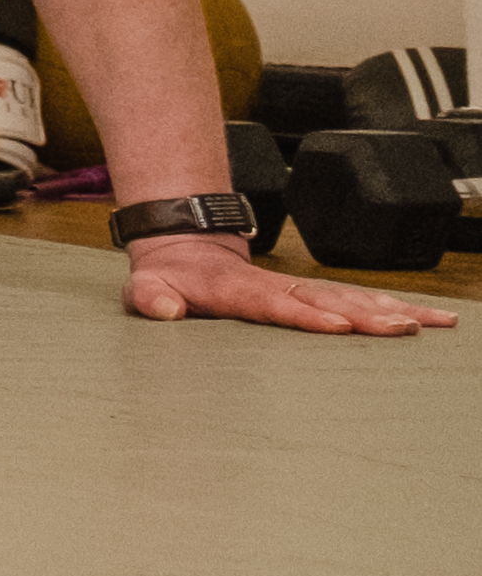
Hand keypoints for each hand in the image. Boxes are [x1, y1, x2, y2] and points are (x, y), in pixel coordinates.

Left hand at [122, 234, 453, 334]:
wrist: (186, 246)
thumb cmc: (167, 278)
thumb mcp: (145, 287)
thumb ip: (151, 299)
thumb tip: (166, 310)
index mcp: (238, 291)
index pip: (276, 305)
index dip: (305, 316)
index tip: (338, 327)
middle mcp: (276, 287)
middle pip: (327, 300)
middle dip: (366, 315)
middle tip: (403, 329)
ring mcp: (298, 288)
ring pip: (351, 298)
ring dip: (391, 310)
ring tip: (430, 323)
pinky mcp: (313, 293)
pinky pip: (356, 298)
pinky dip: (392, 307)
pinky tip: (428, 319)